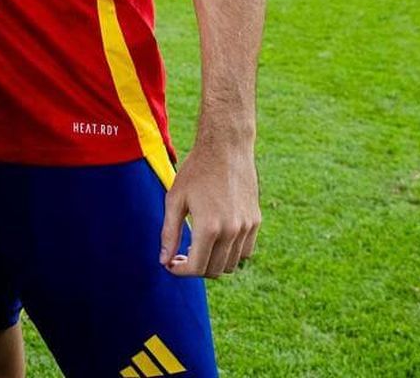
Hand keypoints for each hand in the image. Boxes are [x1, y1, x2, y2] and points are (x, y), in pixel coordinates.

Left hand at [159, 138, 258, 278]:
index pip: (196, 268)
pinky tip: (215, 239)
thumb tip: (164, 261)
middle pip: (213, 270)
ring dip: (213, 262)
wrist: (226, 148)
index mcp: (209, 227)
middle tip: (180, 256)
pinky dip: (230, 253)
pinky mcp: (256, 221)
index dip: (180, 271)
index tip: (170, 264)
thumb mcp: (175, 200)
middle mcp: (231, 231)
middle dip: (194, 269)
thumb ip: (169, 233)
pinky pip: (245, 251)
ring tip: (197, 247)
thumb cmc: (196, 171)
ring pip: (231, 264)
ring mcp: (247, 227)